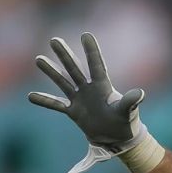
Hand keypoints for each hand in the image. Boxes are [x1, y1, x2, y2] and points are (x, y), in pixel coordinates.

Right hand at [28, 32, 149, 172]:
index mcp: (103, 86)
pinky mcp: (74, 112)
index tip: (86, 34)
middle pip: (74, 69)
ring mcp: (80, 99)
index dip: (91, 51)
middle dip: (64, 55)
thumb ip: (131, 102)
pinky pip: (57, 105)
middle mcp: (89, 89)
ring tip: (39, 59)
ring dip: (51, 72)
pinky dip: (45, 101)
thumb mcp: (128, 111)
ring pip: (63, 82)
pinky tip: (31, 96)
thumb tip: (141, 93)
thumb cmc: (126, 122)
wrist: (119, 138)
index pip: (96, 65)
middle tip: (54, 40)